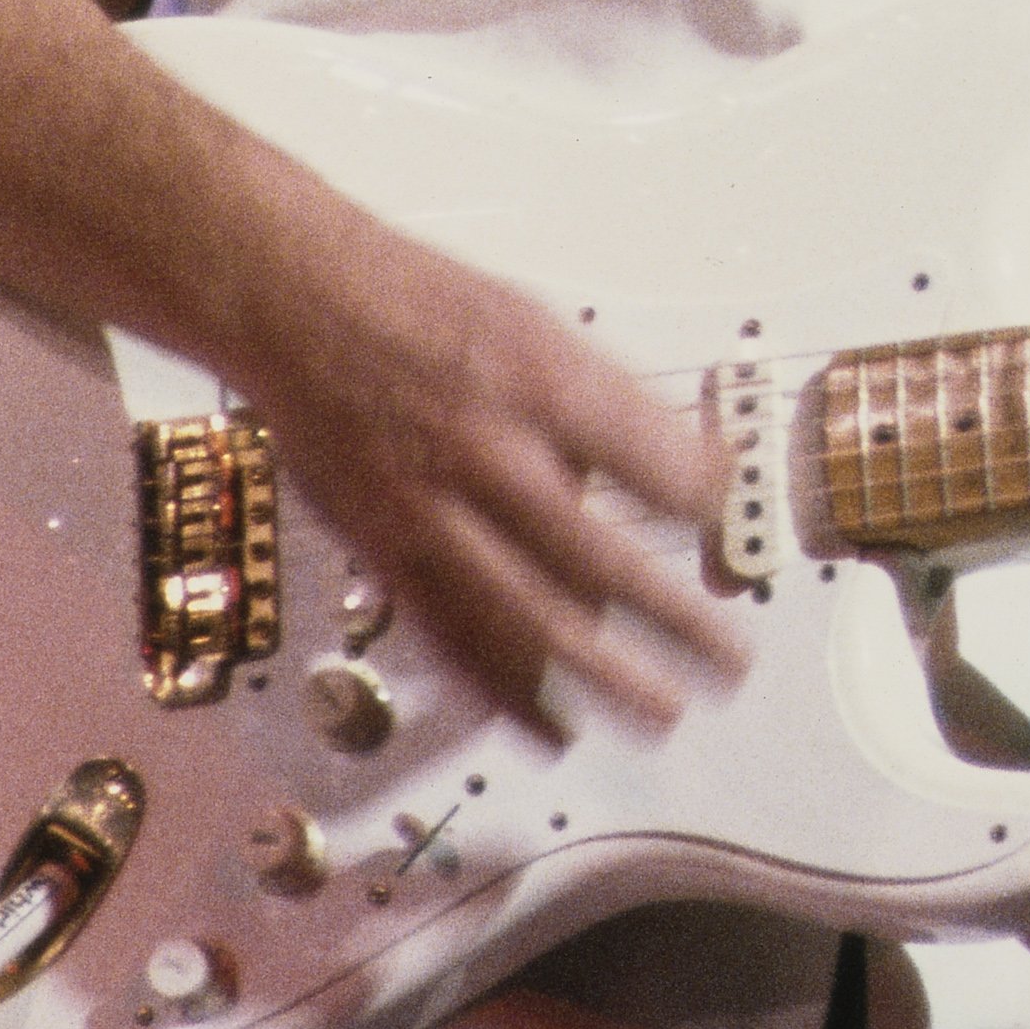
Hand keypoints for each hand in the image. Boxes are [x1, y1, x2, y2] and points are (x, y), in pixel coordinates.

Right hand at [215, 202, 745, 739]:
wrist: (300, 306)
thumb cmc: (423, 306)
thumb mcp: (541, 326)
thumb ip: (609, 404)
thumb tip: (680, 469)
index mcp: (541, 385)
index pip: (653, 465)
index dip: (705, 506)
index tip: (729, 525)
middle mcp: (488, 454)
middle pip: (599, 559)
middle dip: (673, 622)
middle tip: (727, 664)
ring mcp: (431, 510)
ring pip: (527, 616)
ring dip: (601, 677)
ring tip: (657, 714)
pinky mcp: (384, 548)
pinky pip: (452, 633)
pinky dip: (505, 687)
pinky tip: (547, 722)